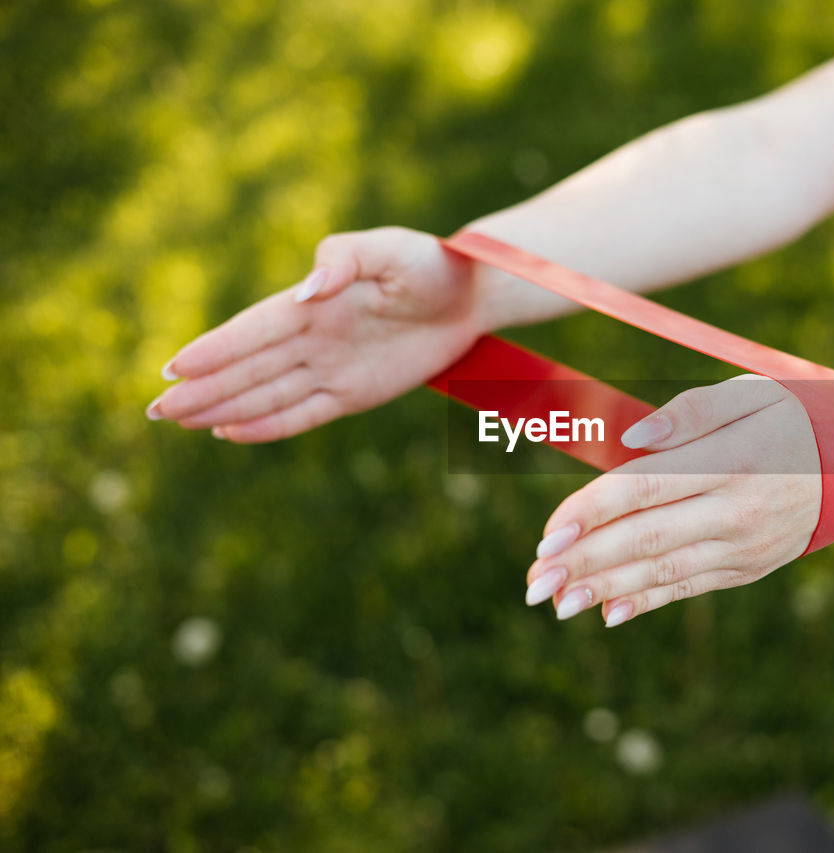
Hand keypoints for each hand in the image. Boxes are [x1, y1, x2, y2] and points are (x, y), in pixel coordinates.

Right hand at [147, 227, 485, 441]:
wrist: (473, 296)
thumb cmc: (429, 264)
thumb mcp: (389, 249)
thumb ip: (343, 259)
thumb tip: (304, 291)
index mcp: (313, 302)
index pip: (252, 331)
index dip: (214, 350)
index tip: (173, 368)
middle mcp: (313, 338)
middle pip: (248, 369)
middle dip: (203, 388)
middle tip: (155, 409)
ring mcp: (331, 368)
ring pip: (267, 394)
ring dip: (224, 409)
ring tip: (180, 423)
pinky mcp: (355, 394)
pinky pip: (305, 414)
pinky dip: (270, 426)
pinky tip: (232, 433)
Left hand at [523, 375, 821, 626]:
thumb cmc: (794, 414)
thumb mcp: (751, 393)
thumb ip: (691, 413)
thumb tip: (632, 442)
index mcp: (730, 461)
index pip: (643, 489)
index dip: (590, 513)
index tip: (547, 535)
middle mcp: (737, 510)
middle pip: (644, 539)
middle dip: (583, 563)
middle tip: (534, 585)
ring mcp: (745, 546)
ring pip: (663, 571)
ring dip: (604, 590)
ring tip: (557, 604)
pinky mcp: (750, 567)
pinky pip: (691, 586)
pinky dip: (648, 600)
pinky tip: (608, 613)